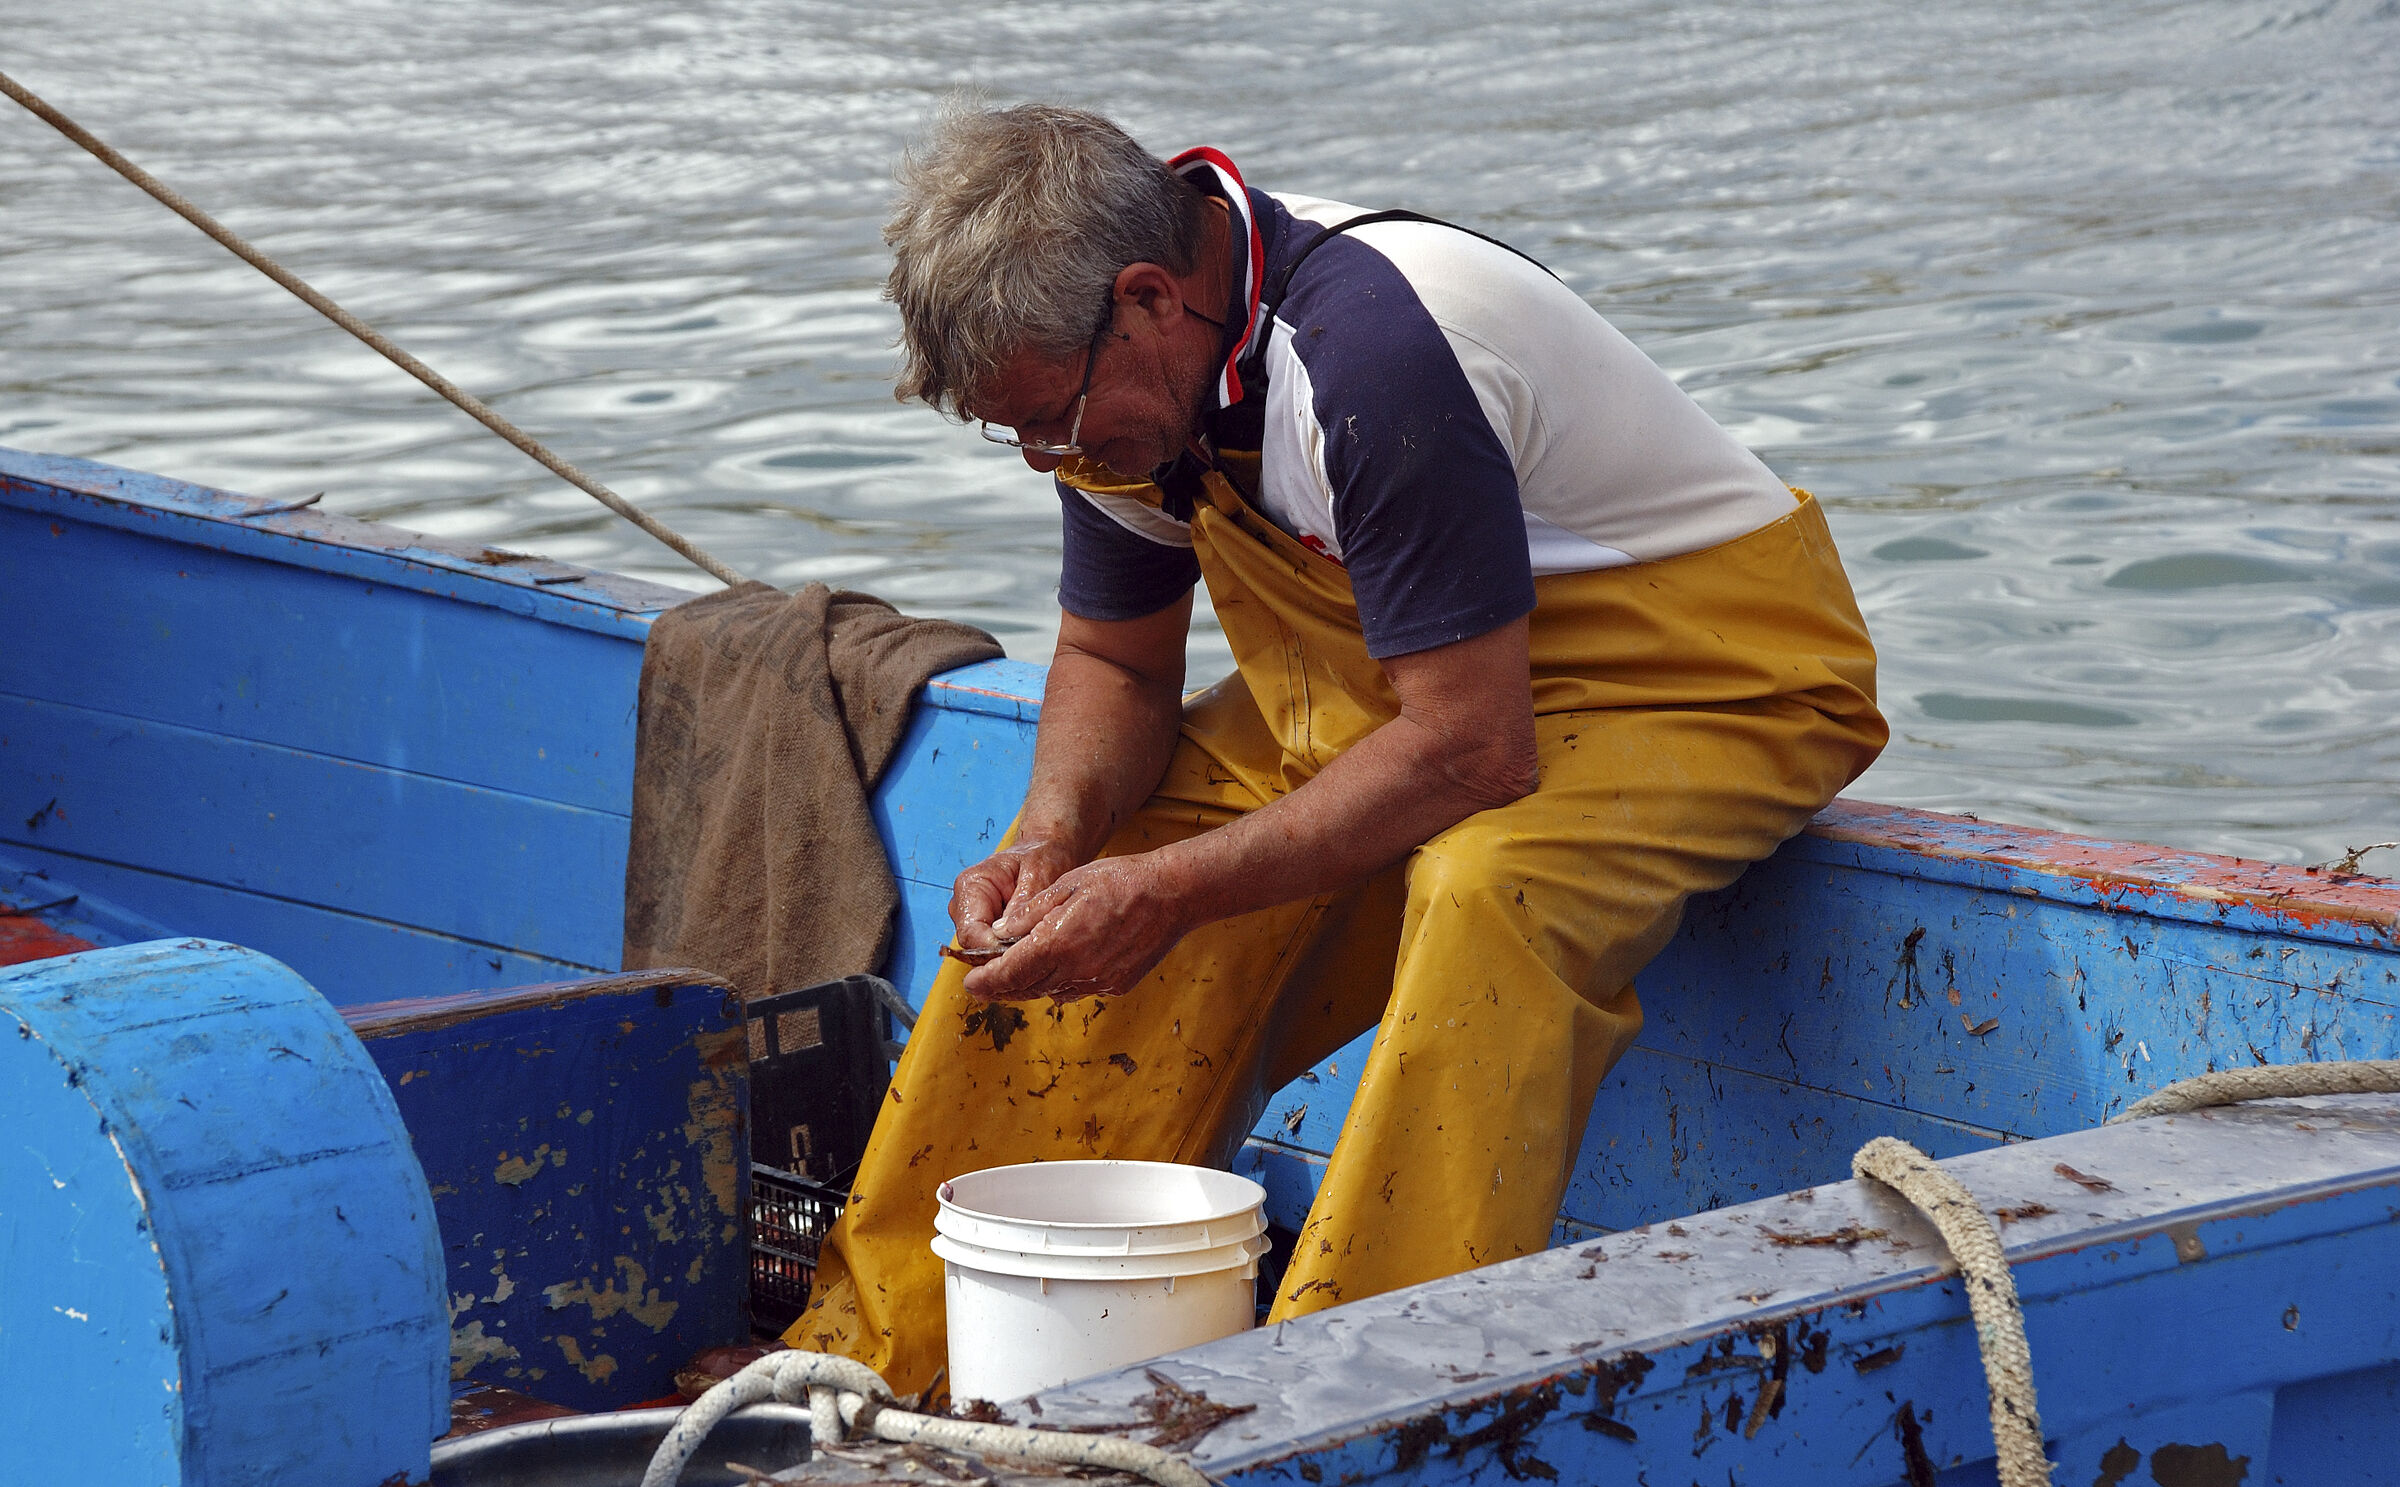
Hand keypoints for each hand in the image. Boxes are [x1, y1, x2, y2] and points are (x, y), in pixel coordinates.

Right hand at [949, 839, 1080, 949]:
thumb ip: (1023, 905)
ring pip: (984, 952)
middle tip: (1037, 951)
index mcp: (970, 885)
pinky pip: (995, 950)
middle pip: (974, 947)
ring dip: (1009, 953)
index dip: (995, 949)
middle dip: (1003, 953)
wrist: (1047, 850)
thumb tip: (1008, 937)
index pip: (971, 933)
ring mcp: (973, 919)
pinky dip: (1013, 951)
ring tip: (1039, 944)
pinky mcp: (986, 929)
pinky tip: (1035, 944)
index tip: (1024, 953)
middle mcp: (964, 905)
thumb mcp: (1039, 874)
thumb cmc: (1042, 856)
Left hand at [962, 854, 1188, 1002]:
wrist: (1171, 894)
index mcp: (1057, 943)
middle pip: (1026, 989)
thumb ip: (1030, 914)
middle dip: (1002, 988)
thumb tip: (1000, 934)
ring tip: (1015, 977)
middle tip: (985, 984)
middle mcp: (1076, 970)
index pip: (1009, 974)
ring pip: (1051, 992)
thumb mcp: (1066, 884)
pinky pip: (1077, 990)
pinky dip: (1060, 983)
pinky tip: (1056, 969)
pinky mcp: (1116, 985)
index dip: (985, 982)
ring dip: (1029, 987)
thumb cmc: (1118, 880)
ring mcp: (1098, 981)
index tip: (970, 985)